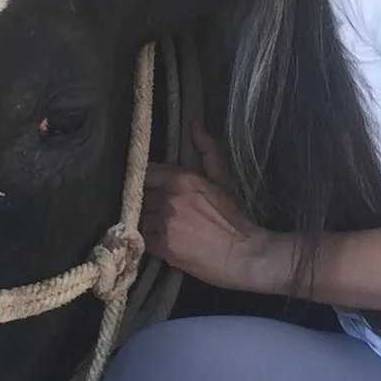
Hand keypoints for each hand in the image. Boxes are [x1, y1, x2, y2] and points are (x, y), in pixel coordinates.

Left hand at [142, 126, 292, 294]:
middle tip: (153, 206)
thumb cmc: (234, 217)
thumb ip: (208, 151)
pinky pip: (141, 238)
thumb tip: (195, 126)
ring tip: (154, 223)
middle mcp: (168, 199)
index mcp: (181, 179)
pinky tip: (156, 238)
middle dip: (144, 200)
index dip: (144, 178)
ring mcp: (163, 224)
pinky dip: (145, 238)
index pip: (145, 171)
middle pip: (139, 195)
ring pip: (138, 217)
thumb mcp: (223, 180)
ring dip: (143, 219)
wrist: (243, 254)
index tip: (149, 184)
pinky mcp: (161, 247)